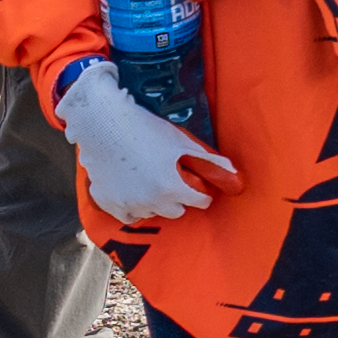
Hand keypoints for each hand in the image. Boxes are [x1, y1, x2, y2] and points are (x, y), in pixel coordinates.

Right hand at [56, 63, 224, 231]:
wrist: (103, 122)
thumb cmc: (145, 129)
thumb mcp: (181, 142)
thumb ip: (209, 161)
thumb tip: (233, 173)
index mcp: (172, 188)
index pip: (200, 202)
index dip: (199, 191)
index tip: (194, 183)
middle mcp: (151, 202)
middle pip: (177, 211)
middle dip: (177, 198)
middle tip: (169, 179)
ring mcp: (128, 204)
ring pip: (152, 212)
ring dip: (154, 201)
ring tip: (148, 179)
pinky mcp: (108, 203)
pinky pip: (128, 215)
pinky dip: (132, 207)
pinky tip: (132, 190)